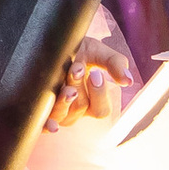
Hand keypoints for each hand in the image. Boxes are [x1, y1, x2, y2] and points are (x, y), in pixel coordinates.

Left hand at [46, 17, 133, 132]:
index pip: (101, 109)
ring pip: (63, 115)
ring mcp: (57, 113)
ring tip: (63, 84)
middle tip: (75, 69)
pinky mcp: (40, 112)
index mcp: (92, 101)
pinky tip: (51, 125)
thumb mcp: (98, 52)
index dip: (99, 93)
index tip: (95, 73)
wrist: (51, 43)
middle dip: (78, 86)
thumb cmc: (77, 49)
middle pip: (80, 108)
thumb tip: (128, 81)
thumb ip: (115, 64)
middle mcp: (75, 110)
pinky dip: (47, 126)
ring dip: (64, 100)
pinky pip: (43, 125)